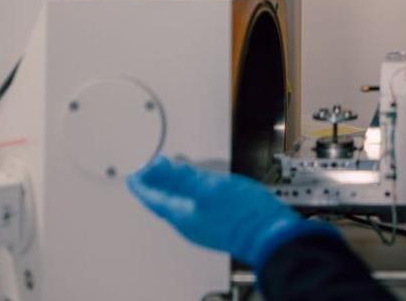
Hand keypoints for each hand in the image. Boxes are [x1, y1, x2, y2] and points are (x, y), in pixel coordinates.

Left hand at [127, 155, 332, 268]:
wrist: (271, 237)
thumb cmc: (243, 216)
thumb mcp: (209, 188)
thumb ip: (181, 178)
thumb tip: (156, 167)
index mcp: (183, 214)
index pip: (153, 198)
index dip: (142, 184)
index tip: (133, 174)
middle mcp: (190, 223)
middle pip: (165, 202)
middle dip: (156, 185)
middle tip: (150, 171)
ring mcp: (205, 226)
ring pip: (181, 205)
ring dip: (174, 188)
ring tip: (173, 174)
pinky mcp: (220, 225)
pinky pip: (196, 207)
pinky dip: (191, 194)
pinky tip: (201, 188)